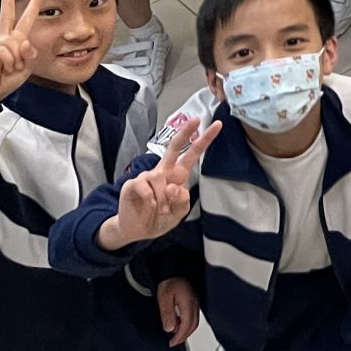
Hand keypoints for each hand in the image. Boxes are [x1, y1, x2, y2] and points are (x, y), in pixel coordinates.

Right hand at [0, 0, 43, 103]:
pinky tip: (5, 67)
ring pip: (13, 42)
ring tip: (11, 68)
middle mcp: (3, 39)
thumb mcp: (25, 67)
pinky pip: (5, 51)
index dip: (31, 7)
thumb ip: (28, 54)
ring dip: (16, 59)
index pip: (24, 21)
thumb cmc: (4, 81)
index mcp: (13, 42)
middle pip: (7, 15)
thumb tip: (25, 43)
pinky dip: (9, 61)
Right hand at [107, 118, 221, 246]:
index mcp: (178, 175)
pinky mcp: (133, 184)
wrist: (137, 231)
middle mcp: (164, 172)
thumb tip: (173, 186)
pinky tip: (150, 205)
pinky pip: (144, 184)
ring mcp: (147, 176)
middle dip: (185, 132)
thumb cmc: (160, 218)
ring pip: (159, 176)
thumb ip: (181, 201)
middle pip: (173, 147)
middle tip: (196, 119)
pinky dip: (150, 197)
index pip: (192, 154)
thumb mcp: (178, 213)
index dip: (204, 140)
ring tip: (160, 209)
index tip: (218, 125)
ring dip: (162, 196)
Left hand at [156, 277, 198, 347]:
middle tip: (173, 343)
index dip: (179, 337)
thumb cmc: (169, 282)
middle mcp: (195, 304)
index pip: (187, 325)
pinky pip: (193, 317)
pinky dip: (187, 325)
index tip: (171, 343)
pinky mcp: (194, 302)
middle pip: (193, 325)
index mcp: (188, 303)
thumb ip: (167, 313)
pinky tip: (179, 326)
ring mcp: (196, 303)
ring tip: (175, 337)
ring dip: (186, 332)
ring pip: (194, 322)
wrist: (173, 271)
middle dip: (183, 337)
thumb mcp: (164, 298)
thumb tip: (170, 329)